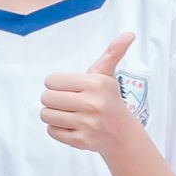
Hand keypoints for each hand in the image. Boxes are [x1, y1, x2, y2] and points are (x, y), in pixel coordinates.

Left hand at [37, 30, 141, 156]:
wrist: (121, 134)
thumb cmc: (109, 100)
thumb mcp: (108, 75)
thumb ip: (112, 53)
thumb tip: (129, 34)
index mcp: (95, 83)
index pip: (51, 81)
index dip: (56, 84)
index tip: (68, 88)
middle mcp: (92, 103)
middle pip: (46, 98)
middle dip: (53, 99)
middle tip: (67, 102)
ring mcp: (87, 124)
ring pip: (46, 115)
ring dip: (53, 114)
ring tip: (68, 113)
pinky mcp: (81, 141)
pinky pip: (51, 131)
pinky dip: (58, 129)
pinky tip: (71, 126)